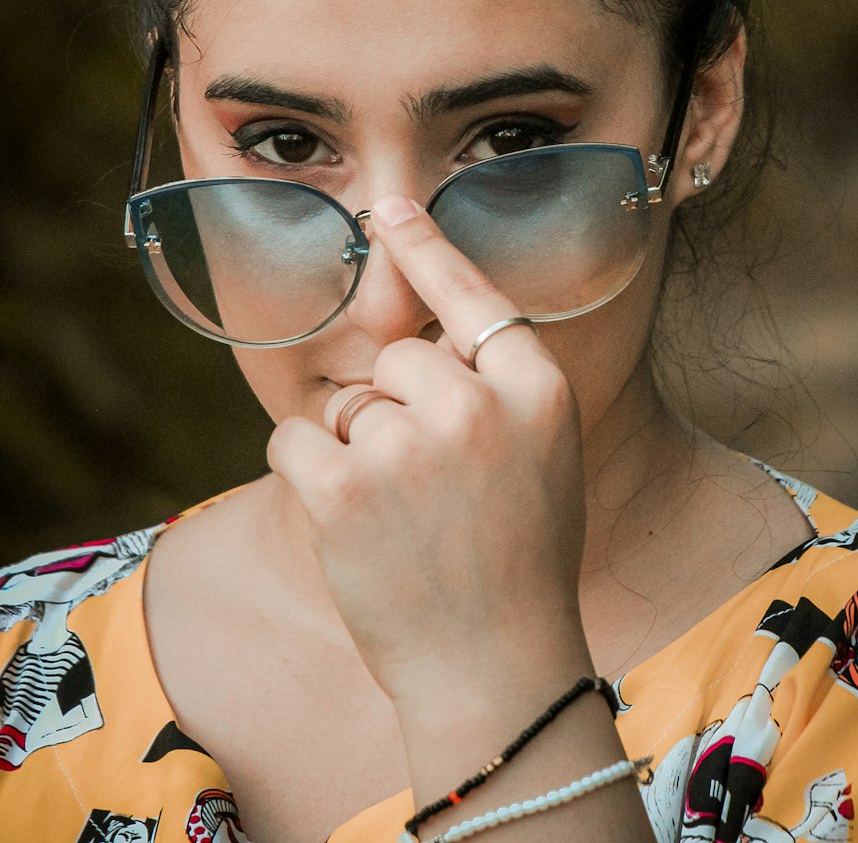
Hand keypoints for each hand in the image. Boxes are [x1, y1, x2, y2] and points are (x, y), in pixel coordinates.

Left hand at [266, 194, 589, 708]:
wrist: (495, 670)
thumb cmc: (518, 558)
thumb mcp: (541, 454)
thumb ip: (492, 386)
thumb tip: (415, 332)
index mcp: (539, 391)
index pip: (476, 296)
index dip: (429, 248)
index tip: (389, 208)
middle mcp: (479, 405)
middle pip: (398, 359)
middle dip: (393, 408)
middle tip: (427, 487)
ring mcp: (412, 446)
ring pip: (345, 404)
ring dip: (352, 450)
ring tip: (399, 520)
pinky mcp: (347, 490)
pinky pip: (295, 440)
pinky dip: (306, 473)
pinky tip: (349, 523)